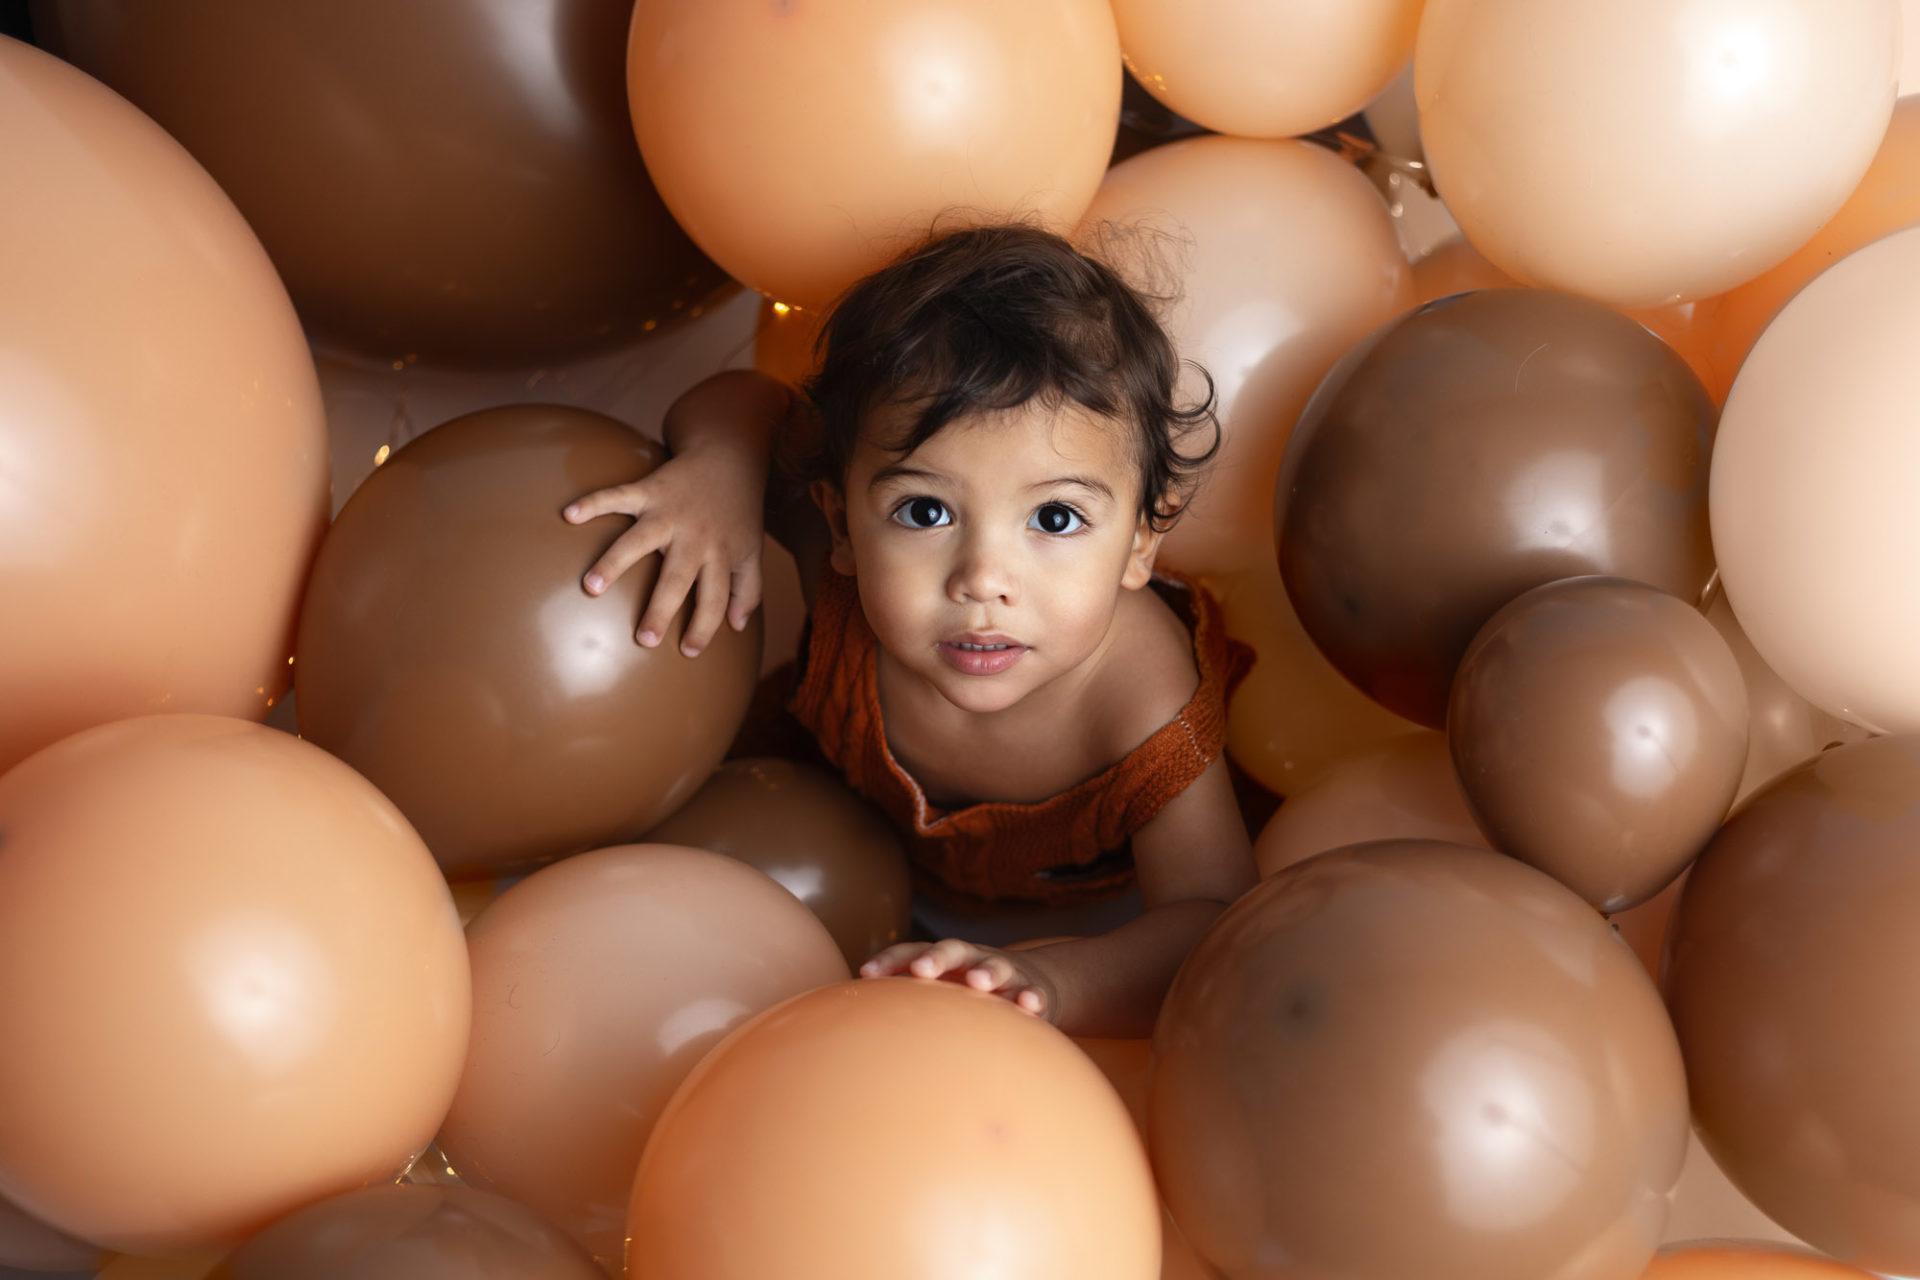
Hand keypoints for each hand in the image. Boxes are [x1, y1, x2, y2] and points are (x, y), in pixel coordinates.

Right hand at [562, 445, 765, 656]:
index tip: (688, 650)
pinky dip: (593, 502)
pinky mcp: (649, 489)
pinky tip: (570, 515)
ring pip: (640, 539)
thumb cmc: (737, 512)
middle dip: (661, 609)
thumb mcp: (751, 550)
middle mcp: (695, 535)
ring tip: (590, 588)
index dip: (706, 626)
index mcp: (720, 553)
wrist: (729, 457)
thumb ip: (748, 588)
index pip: (715, 597)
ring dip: (614, 562)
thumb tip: (738, 626)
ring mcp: (669, 512)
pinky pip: (618, 495)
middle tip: (643, 639)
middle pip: (677, 577)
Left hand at [861, 939, 1059, 1020]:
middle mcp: (970, 959)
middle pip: (951, 950)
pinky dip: (1032, 998)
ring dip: (988, 972)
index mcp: (943, 959)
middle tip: (921, 970)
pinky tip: (1031, 1007)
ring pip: (996, 966)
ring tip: (980, 982)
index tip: (865, 974)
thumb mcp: (942, 991)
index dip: (889, 960)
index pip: (912, 951)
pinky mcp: (1032, 989)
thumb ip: (908, 1003)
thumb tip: (851, 1028)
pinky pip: (1033, 993)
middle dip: (936, 958)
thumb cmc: (971, 991)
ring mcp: (1004, 972)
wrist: (1035, 981)